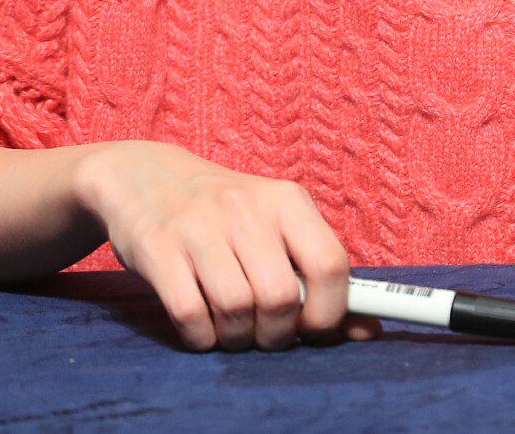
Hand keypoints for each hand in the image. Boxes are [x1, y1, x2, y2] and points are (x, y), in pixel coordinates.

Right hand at [72, 140, 382, 352]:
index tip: (313, 329)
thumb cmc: (224, 214)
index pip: (331, 264)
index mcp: (286, 200)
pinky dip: (201, 338)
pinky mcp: (159, 249)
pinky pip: (191, 317)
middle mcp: (246, 208)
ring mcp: (200, 227)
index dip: (329, 313)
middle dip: (275, 333)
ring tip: (231, 326)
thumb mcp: (276, 227)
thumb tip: (370, 331)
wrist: (144, 177)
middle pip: (280, 298)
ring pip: (236, 311)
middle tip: (264, 330)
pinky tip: (202, 325)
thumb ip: (320, 276)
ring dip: (237, 337)